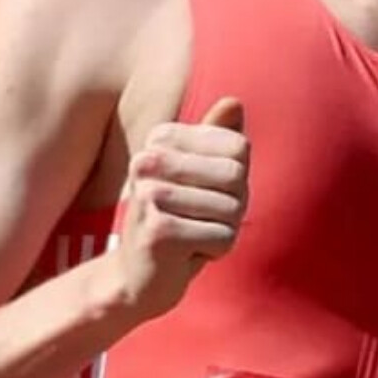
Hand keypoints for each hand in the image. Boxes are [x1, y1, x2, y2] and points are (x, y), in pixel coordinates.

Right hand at [118, 97, 248, 321]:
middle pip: (235, 176)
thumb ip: (219, 140)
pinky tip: (186, 254)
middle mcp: (148, 160)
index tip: (209, 194)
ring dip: (222, 231)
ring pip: (231, 209)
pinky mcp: (157, 231)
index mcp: (160, 140)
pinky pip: (223, 237)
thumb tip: (234, 102)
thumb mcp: (204, 177)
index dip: (237, 179)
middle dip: (233, 207)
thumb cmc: (180, 220)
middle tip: (203, 221)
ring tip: (192, 236)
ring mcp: (149, 195)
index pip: (238, 148)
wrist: (138, 276)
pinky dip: (214, 251)